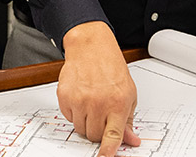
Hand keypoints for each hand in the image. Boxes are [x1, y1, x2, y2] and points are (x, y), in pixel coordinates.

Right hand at [58, 21, 139, 156]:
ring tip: (91, 104)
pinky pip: (68, 118)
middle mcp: (98, 102)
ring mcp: (79, 100)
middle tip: (101, 116)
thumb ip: (129, 120)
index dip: (108, 151)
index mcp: (117, 103)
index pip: (113, 135)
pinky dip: (74, 112)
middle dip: (98, 131)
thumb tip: (131, 139)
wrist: (91, 48)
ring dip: (85, 122)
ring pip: (80, 129)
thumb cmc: (111, 68)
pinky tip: (81, 97)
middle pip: (94, 136)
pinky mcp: (65, 97)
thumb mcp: (128, 94)